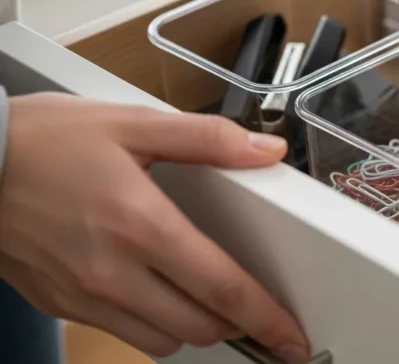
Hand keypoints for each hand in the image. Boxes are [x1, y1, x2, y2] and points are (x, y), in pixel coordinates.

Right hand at [0, 93, 310, 361]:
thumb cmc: (42, 139)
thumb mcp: (132, 123)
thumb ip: (208, 139)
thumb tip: (266, 150)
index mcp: (141, 225)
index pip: (222, 288)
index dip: (267, 319)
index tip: (291, 335)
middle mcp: (113, 272)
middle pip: (198, 327)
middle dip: (236, 323)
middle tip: (254, 307)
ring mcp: (83, 295)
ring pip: (160, 341)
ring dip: (192, 326)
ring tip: (204, 296)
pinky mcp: (59, 304)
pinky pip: (120, 332)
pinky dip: (150, 323)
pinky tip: (154, 290)